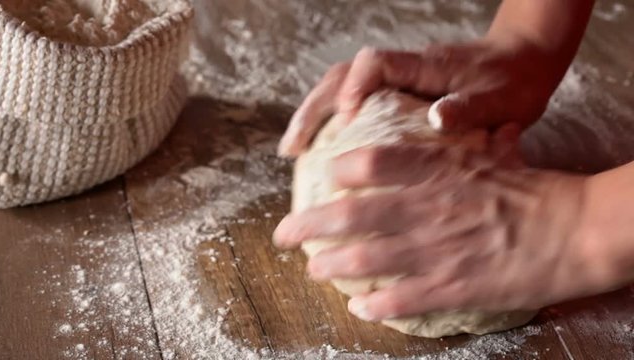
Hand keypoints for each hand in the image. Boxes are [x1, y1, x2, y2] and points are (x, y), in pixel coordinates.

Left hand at [273, 141, 607, 321]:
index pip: (372, 162)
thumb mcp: (488, 155)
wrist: (575, 230)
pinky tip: (359, 308)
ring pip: (365, 259)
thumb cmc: (532, 191)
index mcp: (437, 171)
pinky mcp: (452, 286)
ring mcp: (436, 250)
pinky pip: (401, 299)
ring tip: (313, 269)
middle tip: (283, 234)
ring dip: (331, 266)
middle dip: (308, 226)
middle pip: (351, 215)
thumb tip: (431, 129)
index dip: (338, 169)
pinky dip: (375, 305)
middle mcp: (427, 208)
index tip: (322, 177)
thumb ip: (449, 150)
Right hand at [279, 38, 562, 156]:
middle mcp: (402, 70)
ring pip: (341, 90)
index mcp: (424, 66)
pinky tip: (323, 151)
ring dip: (314, 117)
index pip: (373, 64)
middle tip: (291, 148)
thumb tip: (436, 118)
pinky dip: (331, 125)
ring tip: (294, 151)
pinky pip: (354, 105)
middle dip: (312, 110)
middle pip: (341, 78)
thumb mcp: (501, 99)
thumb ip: (469, 107)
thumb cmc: (513, 81)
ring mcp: (395, 82)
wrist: (525, 62)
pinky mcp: (396, 95)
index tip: (346, 121)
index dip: (353, 88)